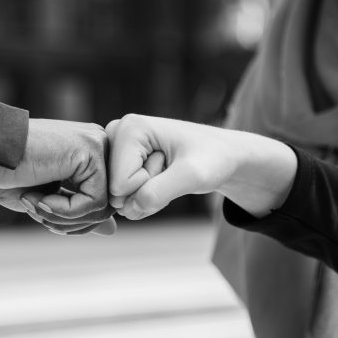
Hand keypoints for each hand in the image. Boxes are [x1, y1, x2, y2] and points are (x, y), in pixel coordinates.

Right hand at [0, 118, 115, 234]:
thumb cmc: (6, 174)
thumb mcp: (47, 202)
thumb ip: (79, 213)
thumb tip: (113, 231)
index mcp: (88, 156)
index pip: (100, 203)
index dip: (72, 221)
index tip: (41, 214)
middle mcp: (96, 147)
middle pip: (105, 207)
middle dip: (69, 223)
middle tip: (37, 213)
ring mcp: (96, 146)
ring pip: (102, 208)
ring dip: (63, 218)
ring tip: (34, 205)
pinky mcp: (91, 151)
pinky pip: (94, 201)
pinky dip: (64, 210)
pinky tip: (38, 199)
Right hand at [106, 114, 296, 219]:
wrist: (222, 155)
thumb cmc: (211, 158)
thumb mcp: (192, 176)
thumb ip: (159, 192)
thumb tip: (128, 209)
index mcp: (129, 128)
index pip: (120, 183)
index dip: (148, 184)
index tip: (170, 164)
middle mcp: (115, 134)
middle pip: (116, 190)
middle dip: (145, 191)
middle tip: (169, 170)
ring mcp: (115, 148)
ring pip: (120, 198)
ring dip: (147, 195)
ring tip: (167, 173)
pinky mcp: (119, 161)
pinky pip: (124, 198)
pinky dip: (145, 197)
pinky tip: (160, 179)